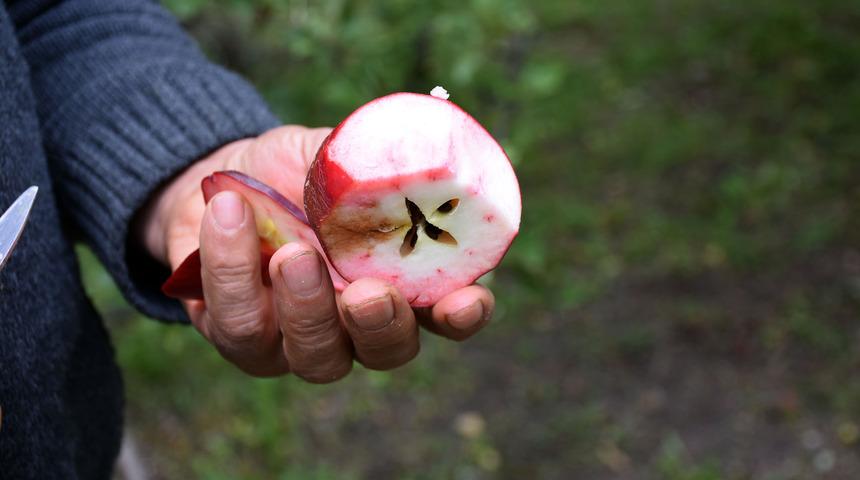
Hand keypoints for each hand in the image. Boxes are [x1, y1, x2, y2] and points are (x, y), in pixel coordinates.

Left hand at [138, 126, 493, 380]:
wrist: (221, 177)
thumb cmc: (293, 170)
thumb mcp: (334, 152)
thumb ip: (369, 158)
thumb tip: (411, 139)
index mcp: (398, 280)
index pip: (444, 314)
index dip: (462, 316)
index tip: (465, 300)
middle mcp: (357, 324)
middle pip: (386, 351)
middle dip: (380, 326)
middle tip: (366, 292)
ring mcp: (301, 341)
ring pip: (315, 354)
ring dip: (306, 306)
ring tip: (290, 252)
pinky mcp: (243, 340)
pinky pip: (240, 326)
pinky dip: (232, 270)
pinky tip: (228, 215)